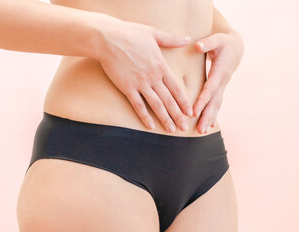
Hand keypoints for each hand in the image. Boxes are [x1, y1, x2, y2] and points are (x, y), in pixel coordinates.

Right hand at [97, 18, 192, 132]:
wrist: (108, 38)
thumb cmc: (130, 34)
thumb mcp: (154, 33)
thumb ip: (171, 39)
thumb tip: (188, 39)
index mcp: (161, 66)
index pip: (176, 88)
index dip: (184, 102)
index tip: (190, 112)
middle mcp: (153, 77)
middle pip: (169, 100)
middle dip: (178, 115)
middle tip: (184, 127)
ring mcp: (140, 83)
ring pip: (156, 105)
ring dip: (165, 118)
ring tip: (171, 130)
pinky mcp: (127, 87)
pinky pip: (137, 105)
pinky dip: (144, 116)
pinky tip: (150, 126)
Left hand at [192, 30, 243, 133]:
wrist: (236, 46)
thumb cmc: (223, 42)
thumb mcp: (217, 38)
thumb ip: (207, 42)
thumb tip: (198, 46)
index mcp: (220, 70)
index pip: (210, 88)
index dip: (203, 100)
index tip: (194, 111)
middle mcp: (223, 81)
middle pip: (215, 101)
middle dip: (207, 115)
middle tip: (199, 129)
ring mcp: (223, 86)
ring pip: (217, 105)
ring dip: (210, 118)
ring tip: (202, 131)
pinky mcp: (221, 88)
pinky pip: (216, 103)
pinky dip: (212, 114)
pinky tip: (207, 125)